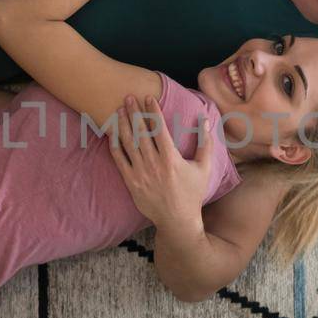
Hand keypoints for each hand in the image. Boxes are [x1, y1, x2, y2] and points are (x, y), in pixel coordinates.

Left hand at [108, 94, 212, 228]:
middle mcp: (153, 164)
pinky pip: (119, 160)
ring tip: (119, 110)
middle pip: (141, 132)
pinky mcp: (131, 182)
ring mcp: (140, 173)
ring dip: (123, 124)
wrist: (177, 220)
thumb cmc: (192, 193)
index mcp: (171, 158)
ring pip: (128, 143)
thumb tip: (205, 120)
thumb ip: (205, 143)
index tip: (148, 97)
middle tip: (128, 97)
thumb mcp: (204, 167)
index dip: (152, 111)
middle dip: (134, 112)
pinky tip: (112, 133)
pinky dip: (114, 145)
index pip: (159, 128)